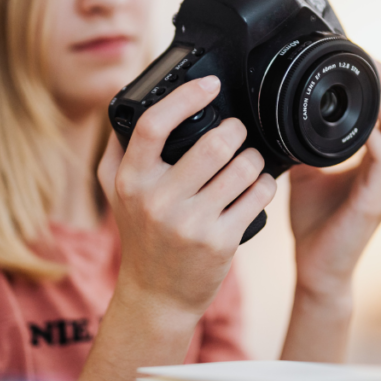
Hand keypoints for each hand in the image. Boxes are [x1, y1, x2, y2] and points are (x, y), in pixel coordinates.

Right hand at [97, 76, 276, 317]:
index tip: (210, 84)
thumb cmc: (142, 236)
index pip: (153, 125)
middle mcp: (157, 200)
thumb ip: (118, 148)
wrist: (156, 296)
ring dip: (253, 157)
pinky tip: (257, 185)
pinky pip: (257, 195)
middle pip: (214, 143)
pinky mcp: (220, 242)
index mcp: (130, 180)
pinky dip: (264, 184)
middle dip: (235, 130)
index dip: (186, 97)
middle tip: (237, 133)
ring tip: (248, 160)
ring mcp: (190, 223)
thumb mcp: (117, 193)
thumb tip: (128, 100)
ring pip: (242, 167)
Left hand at [288, 62, 380, 298]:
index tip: (366, 60)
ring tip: (373, 81)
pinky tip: (366, 124)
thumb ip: (307, 143)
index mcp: (380, 162)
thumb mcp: (308, 171)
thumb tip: (286, 114)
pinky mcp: (377, 203)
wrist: (316, 268)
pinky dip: (378, 138)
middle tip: (372, 61)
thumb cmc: (316, 223)